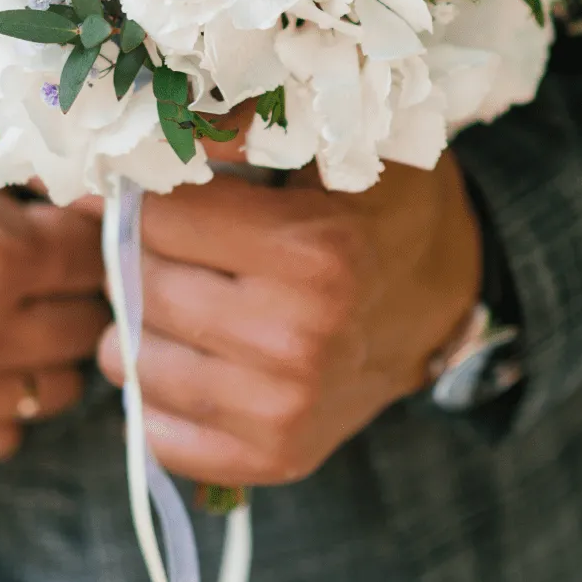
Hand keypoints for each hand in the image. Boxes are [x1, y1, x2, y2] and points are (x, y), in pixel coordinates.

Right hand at [0, 89, 108, 468]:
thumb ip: (55, 159)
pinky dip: (1, 394)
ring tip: (12, 302)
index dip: (91, 232)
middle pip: (87, 327)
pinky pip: (3, 434)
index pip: (99, 259)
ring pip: (57, 389)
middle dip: (74, 288)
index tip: (69, 219)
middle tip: (41, 260)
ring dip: (47, 346)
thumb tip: (131, 185)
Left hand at [76, 134, 480, 487]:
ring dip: (141, 324)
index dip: (146, 196)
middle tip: (173, 238)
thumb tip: (160, 125)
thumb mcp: (337, 142)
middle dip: (141, 254)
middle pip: (142, 286)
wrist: (446, 289)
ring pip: (134, 361)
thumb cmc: (382, 202)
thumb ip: (248, 126)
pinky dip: (159, 393)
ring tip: (181, 292)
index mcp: (313, 252)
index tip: (154, 188)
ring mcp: (286, 409)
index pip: (158, 219)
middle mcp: (296, 339)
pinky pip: (159, 433)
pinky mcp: (277, 456)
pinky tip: (194, 354)